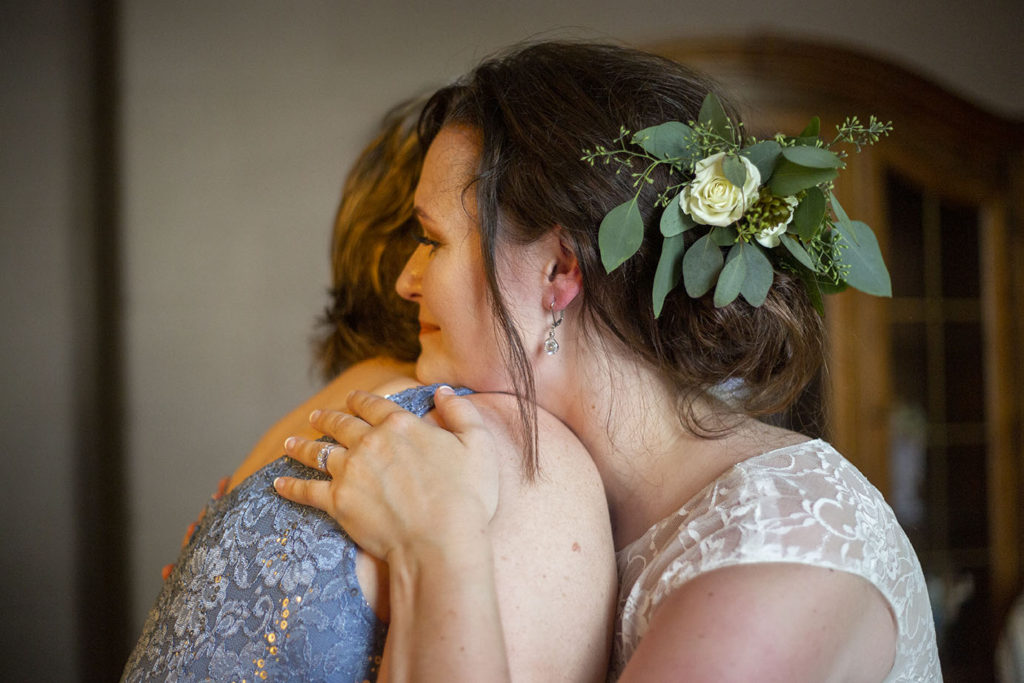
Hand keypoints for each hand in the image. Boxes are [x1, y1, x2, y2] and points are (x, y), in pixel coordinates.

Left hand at [274, 386, 500, 561]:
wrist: (440, 542)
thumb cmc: (466, 496)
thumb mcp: (478, 445)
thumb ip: (461, 412)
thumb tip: (441, 391)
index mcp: (401, 425)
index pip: (374, 405)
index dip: (361, 400)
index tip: (351, 399)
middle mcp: (370, 442)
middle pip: (341, 424)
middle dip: (327, 418)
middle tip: (316, 416)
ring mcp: (350, 472)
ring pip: (319, 452)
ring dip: (303, 446)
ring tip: (291, 443)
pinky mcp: (338, 502)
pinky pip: (306, 490)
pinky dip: (290, 486)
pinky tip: (278, 483)